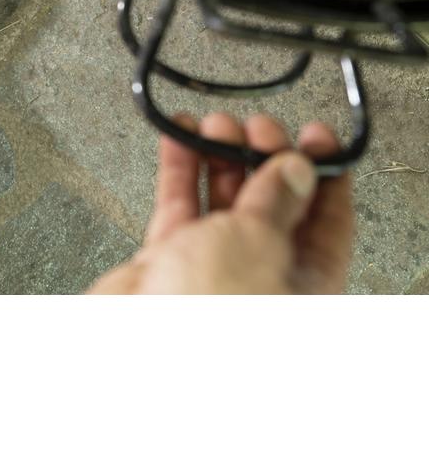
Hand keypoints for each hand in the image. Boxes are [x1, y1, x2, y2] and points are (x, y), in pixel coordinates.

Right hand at [88, 112, 353, 293]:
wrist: (136, 338)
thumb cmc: (206, 313)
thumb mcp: (257, 242)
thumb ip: (275, 199)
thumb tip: (294, 169)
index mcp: (303, 284)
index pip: (327, 221)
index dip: (322, 174)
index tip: (314, 136)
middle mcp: (259, 276)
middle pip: (271, 204)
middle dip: (264, 158)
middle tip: (256, 125)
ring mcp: (213, 267)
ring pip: (222, 200)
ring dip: (219, 157)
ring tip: (215, 124)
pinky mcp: (169, 260)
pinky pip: (179, 203)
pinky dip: (179, 166)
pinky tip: (179, 136)